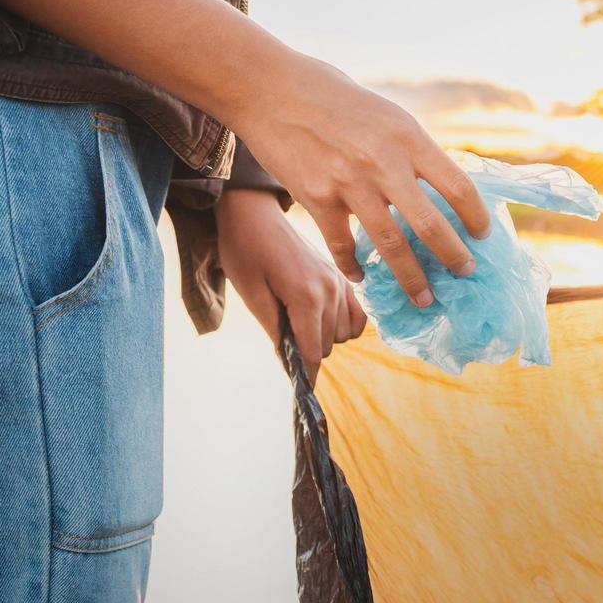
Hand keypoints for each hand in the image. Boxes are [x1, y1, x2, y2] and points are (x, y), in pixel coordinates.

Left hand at [215, 189, 366, 384]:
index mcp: (306, 296)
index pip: (313, 351)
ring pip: (343, 334)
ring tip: (297, 321)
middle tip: (282, 334)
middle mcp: (330, 290)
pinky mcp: (343, 277)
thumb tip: (290, 361)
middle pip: (328, 345)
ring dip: (323, 336)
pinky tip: (322, 319)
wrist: (254, 214)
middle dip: (307, 348)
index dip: (304, 372)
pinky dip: (343, 324)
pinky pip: (357, 316)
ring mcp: (341, 282)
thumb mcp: (251, 294)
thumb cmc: (245, 251)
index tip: (300, 388)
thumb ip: (275, 329)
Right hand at [228, 55, 490, 305]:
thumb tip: (441, 189)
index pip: (458, 186)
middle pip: (430, 225)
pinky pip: (343, 246)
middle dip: (453, 257)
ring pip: (390, 246)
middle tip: (465, 273)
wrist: (271, 88)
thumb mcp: (387, 115)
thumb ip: (412, 151)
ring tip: (424, 298)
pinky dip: (354, 267)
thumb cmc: (334, 97)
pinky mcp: (316, 198)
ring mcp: (348, 183)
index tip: (483, 235)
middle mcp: (383, 162)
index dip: (476, 217)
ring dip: (411, 279)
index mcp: (408, 137)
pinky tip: (362, 278)